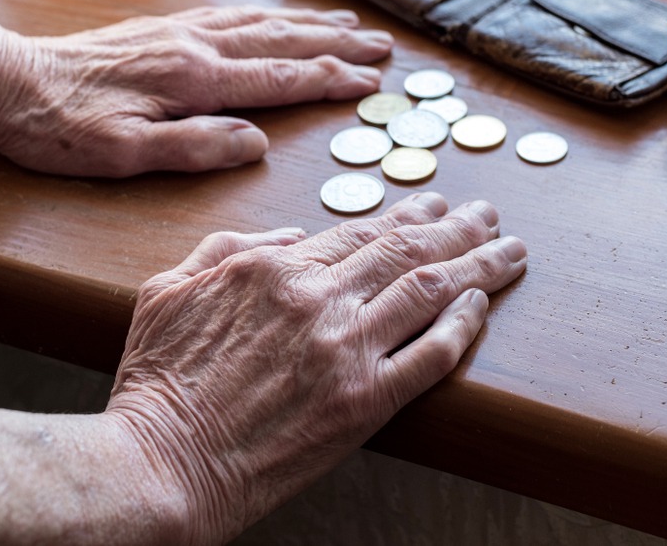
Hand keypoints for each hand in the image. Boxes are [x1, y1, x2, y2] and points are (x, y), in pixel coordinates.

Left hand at [0, 6, 392, 176]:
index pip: (279, 78)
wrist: (1, 81)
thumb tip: (255, 145)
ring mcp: (174, 32)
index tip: (372, 81)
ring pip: (257, 22)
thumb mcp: (122, 155)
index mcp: (192, 80)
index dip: (330, 80)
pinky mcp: (155, 31)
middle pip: (280, 40)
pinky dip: (262, 16)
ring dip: (306, 23)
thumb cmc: (57, 128)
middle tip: (382, 45)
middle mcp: (191, 46)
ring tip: (344, 23)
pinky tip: (268, 19)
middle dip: (335, 44)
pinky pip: (226, 16)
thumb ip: (194, 148)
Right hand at [105, 192, 527, 543]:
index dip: (404, 214)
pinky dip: (463, 326)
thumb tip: (288, 234)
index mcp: (271, 269)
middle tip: (487, 214)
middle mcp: (316, 300)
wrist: (163, 463)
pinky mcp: (364, 403)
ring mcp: (345, 350)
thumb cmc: (159, 382)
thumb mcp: (168, 290)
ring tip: (508, 248)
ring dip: (477, 264)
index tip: (432, 205)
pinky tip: (482, 306)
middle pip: (405, 250)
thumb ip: (227, 249)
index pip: (356, 231)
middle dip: (455, 226)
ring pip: (429, 291)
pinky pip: (431, 356)